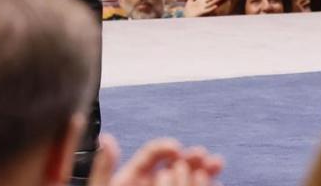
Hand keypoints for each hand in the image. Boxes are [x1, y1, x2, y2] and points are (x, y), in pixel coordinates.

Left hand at [87, 135, 224, 185]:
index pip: (152, 155)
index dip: (164, 148)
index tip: (176, 148)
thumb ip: (104, 169)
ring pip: (187, 179)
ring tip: (214, 165)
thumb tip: (107, 140)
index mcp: (133, 177)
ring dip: (202, 170)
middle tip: (202, 155)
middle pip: (175, 165)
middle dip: (189, 157)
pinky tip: (216, 183)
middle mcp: (152, 184)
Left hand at [183, 0, 222, 17]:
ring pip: (210, 3)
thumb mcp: (190, 1)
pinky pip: (208, 10)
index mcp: (200, 0)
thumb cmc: (188, 9)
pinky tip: (216, 6)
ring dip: (215, 0)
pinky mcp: (202, 12)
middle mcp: (203, 3)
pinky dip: (212, 8)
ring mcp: (203, 7)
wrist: (187, 16)